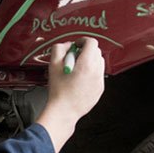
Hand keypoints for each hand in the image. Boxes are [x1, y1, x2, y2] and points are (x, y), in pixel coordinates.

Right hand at [35, 37, 106, 152]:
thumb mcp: (53, 66)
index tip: (76, 45)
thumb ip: (59, 49)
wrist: (64, 111)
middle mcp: (96, 72)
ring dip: (90, 61)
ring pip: (99, 63)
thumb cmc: (59, 91)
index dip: (83, 40)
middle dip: (86, 51)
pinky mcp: (100, 89)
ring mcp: (100, 81)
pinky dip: (91, 72)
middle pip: (96, 52)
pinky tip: (79, 79)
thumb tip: (67, 46)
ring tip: (77, 69)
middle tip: (74, 57)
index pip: (92, 43)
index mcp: (86, 64)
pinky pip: (98, 75)